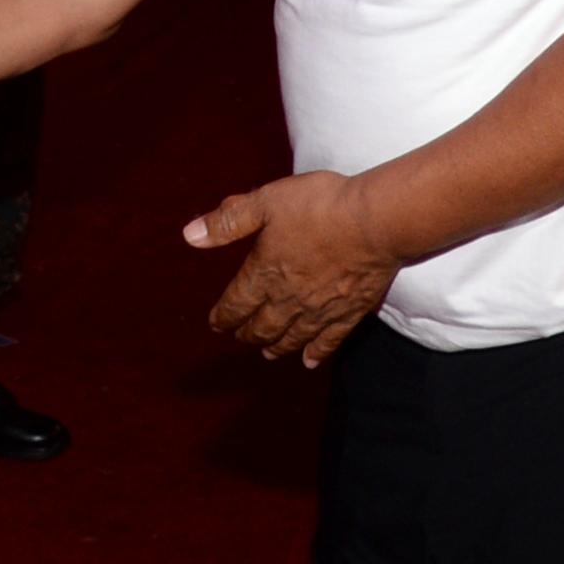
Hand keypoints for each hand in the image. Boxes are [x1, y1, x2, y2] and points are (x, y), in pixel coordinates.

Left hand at [184, 171, 399, 367]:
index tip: (216, 323)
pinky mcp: (351, 312)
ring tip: (267, 354)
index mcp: (265, 272)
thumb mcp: (265, 202)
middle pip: (263, 325)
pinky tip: (310, 360)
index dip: (223, 315)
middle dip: (248, 333)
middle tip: (240, 338)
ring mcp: (321, 309)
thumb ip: (227, 222)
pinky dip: (317, 352)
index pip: (236, 302)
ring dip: (276, 346)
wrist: (375, 221)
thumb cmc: (319, 206)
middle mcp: (289, 298)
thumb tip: (189, 235)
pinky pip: (329, 341)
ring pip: (292, 337)